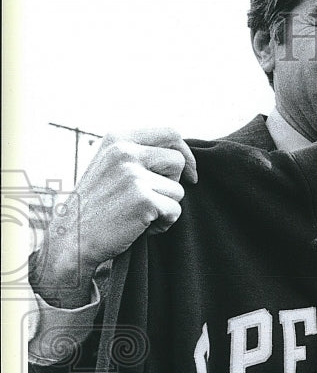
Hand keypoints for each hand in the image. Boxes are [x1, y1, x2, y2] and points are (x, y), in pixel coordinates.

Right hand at [33, 128, 196, 306]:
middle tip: (152, 199)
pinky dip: (164, 223)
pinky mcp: (143, 199)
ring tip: (139, 214)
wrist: (71, 239)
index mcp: (117, 139)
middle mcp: (124, 152)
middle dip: (174, 183)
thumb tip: (181, 154)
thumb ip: (137, 154)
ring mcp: (133, 175)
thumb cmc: (96, 206)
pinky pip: (175, 211)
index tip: (189, 173)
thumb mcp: (110, 166)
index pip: (170, 133)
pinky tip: (140, 226)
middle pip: (178, 160)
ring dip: (166, 206)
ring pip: (178, 189)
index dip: (185, 153)